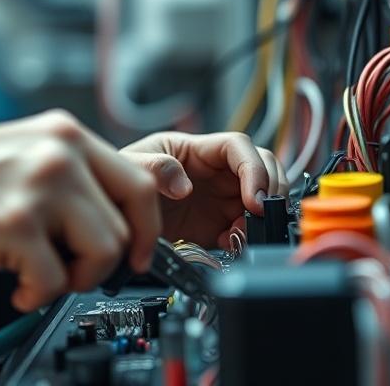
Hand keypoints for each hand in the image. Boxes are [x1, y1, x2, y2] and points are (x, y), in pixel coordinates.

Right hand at [0, 110, 160, 311]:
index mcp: (67, 135)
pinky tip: (17, 286)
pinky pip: (56, 279)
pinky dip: (38, 295)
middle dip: (110, 259)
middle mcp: (61, 154)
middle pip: (129, 220)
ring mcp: (40, 187)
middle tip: (81, 271)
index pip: (140, 180)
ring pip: (103, 250)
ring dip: (76, 278)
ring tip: (43, 278)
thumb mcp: (27, 150)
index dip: (147, 225)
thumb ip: (74, 173)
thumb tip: (117, 215)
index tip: (138, 250)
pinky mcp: (16, 224)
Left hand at [120, 132, 287, 248]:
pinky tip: (229, 243)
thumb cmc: (124, 177)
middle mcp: (215, 170)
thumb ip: (154, 168)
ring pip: (261, 197)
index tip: (253, 196)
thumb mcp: (132, 165)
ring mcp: (221, 196)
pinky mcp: (219, 223)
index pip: (238, 147)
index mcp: (197, 149)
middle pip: (263, 166)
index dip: (253, 168)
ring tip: (240, 232)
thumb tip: (183, 185)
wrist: (118, 215)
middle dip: (270, 188)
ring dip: (261, 215)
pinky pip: (246, 227)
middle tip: (259, 215)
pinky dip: (246, 237)